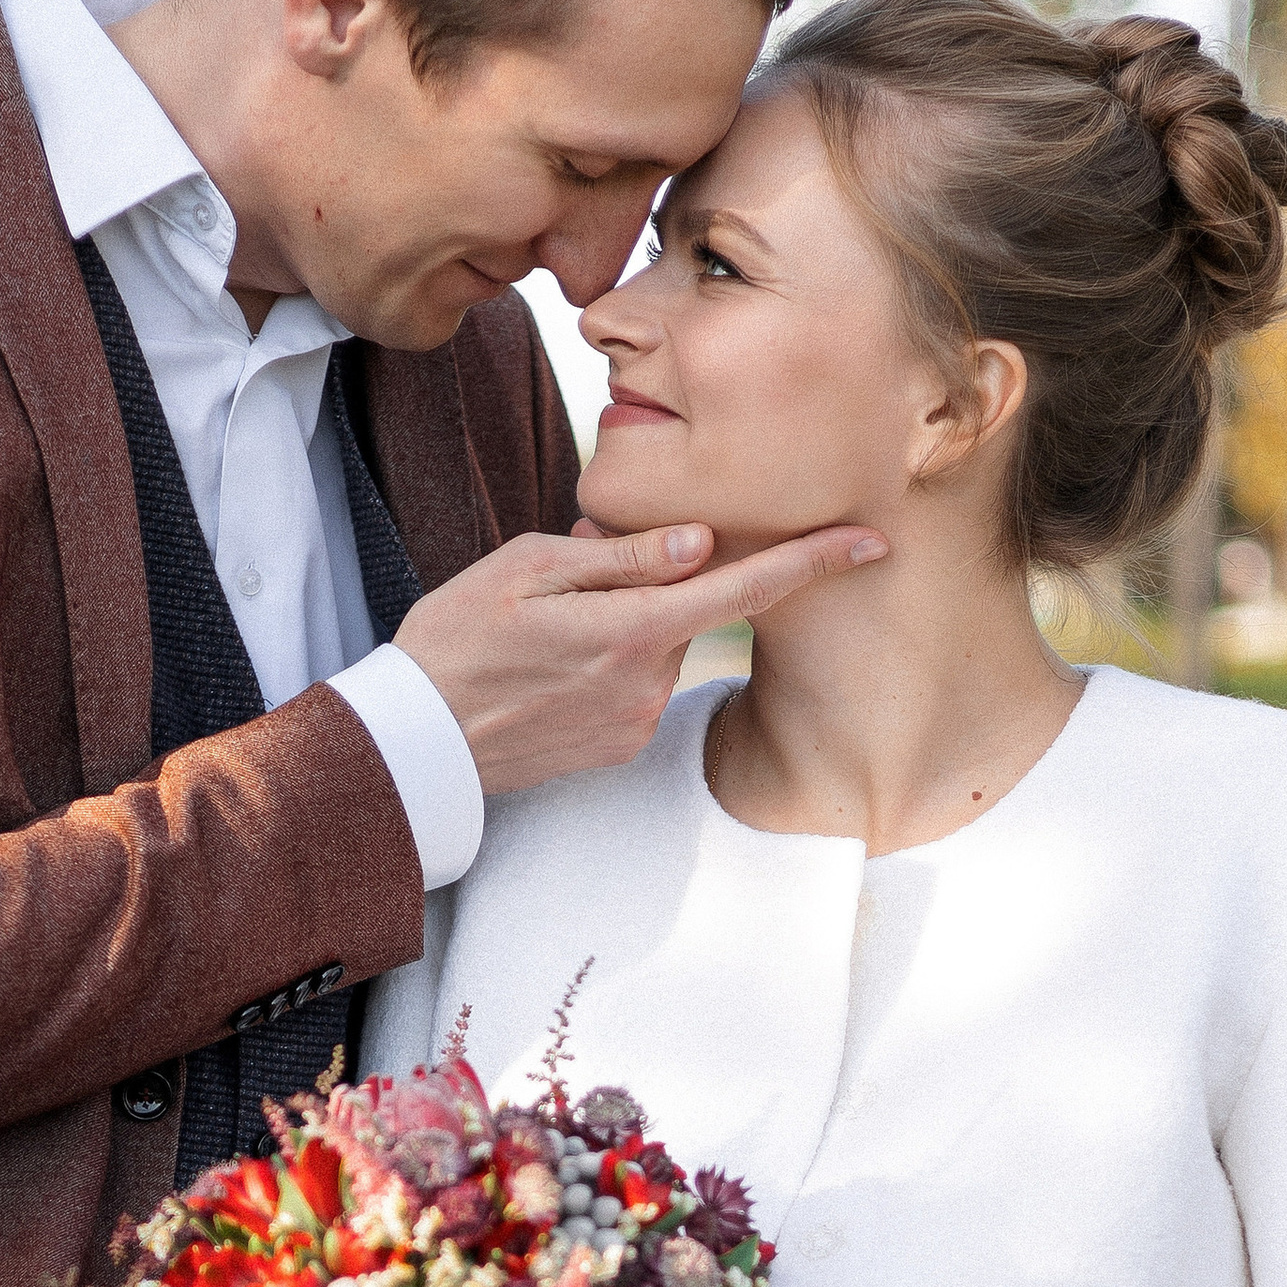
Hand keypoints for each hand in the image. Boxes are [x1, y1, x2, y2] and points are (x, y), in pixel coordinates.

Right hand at [392, 519, 887, 796]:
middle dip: (654, 581)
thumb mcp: (524, 571)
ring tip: (545, 633)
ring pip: (662, 642)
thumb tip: (697, 545)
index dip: (810, 561)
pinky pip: (640, 681)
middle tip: (567, 579)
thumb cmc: (454, 641)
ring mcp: (635, 720)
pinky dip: (612, 661)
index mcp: (627, 629)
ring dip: (627, 623)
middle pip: (690, 606)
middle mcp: (645, 682)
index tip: (870, 540)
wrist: (417, 743)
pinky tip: (552, 671)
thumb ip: (620, 558)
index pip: (741, 586)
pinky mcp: (622, 745)